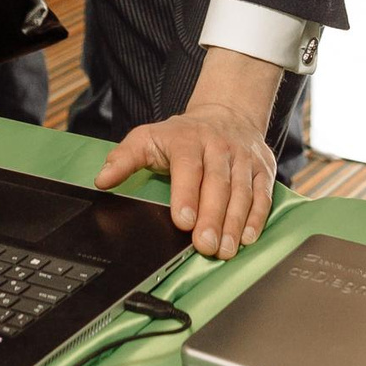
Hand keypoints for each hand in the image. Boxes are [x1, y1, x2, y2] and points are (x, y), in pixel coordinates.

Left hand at [95, 48, 280, 258]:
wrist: (226, 114)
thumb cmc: (183, 135)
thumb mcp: (148, 138)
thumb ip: (124, 158)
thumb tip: (102, 180)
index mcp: (188, 139)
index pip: (188, 166)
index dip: (186, 194)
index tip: (183, 221)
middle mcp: (219, 146)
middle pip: (218, 183)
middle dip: (212, 217)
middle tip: (205, 246)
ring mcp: (243, 158)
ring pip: (242, 191)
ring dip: (234, 223)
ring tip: (225, 250)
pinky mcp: (263, 168)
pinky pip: (263, 194)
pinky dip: (257, 217)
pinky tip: (247, 238)